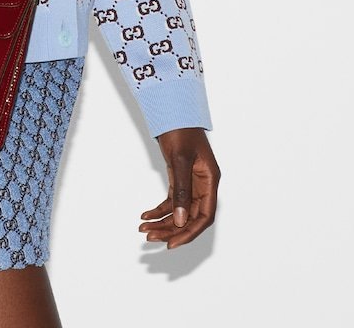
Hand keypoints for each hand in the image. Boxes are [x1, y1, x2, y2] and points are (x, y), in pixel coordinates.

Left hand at [139, 127, 219, 248]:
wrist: (171, 109)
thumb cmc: (180, 129)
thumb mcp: (180, 159)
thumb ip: (181, 190)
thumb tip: (182, 220)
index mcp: (210, 180)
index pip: (205, 215)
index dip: (190, 232)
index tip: (172, 243)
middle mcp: (203, 184)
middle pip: (191, 216)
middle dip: (172, 229)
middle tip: (150, 238)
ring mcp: (191, 182)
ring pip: (180, 211)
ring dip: (163, 222)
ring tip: (144, 229)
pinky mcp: (179, 178)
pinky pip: (172, 201)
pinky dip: (159, 210)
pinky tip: (145, 216)